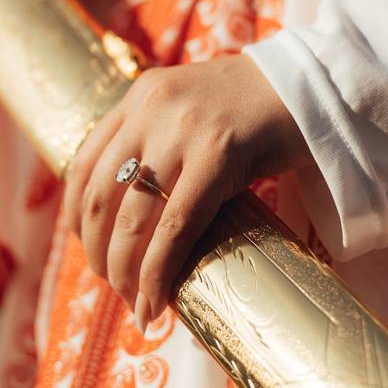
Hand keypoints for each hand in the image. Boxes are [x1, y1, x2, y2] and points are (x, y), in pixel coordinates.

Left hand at [61, 54, 309, 329]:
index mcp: (139, 97)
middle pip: (102, 196)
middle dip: (98, 252)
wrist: (312, 84)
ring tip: (135, 303)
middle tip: (112, 284)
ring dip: (124, 272)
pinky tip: (156, 301)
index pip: (83, 162)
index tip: (83, 245)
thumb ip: (157, 141)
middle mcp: (151, 109)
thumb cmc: (253, 107)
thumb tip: (133, 212)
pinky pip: (175, 227)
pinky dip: (158, 272)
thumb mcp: (190, 110)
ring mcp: (182, 129)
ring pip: (132, 218)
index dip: (75, 214)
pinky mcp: (218, 154)